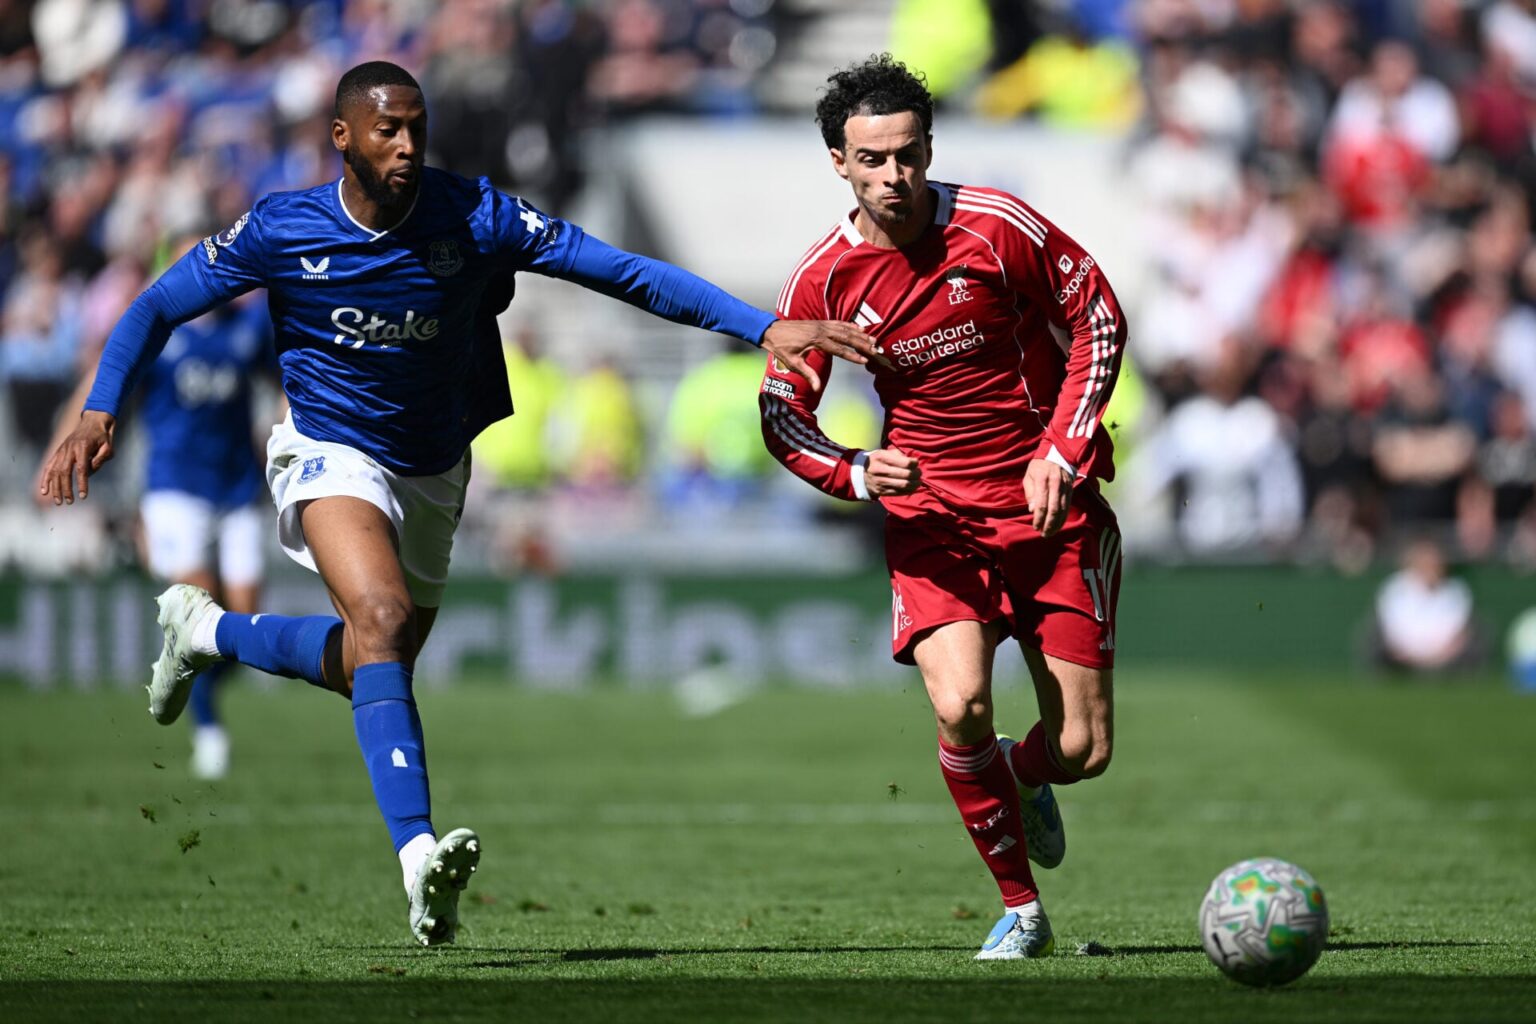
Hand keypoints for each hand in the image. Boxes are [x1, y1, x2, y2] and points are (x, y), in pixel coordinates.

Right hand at [39, 411, 115, 505]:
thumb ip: (101, 458)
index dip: (81, 483)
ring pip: (54, 471)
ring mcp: (62, 450)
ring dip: (55, 487)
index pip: (81, 469)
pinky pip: (49, 466)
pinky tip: (44, 491)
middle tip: (69, 502)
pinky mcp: (58, 452)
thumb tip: (89, 472)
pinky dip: (45, 479)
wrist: (92, 422)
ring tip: (58, 502)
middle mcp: (69, 449)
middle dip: (65, 489)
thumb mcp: (108, 447)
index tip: (83, 496)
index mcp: (83, 447)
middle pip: (64, 472)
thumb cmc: (103, 437)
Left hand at [762, 319, 891, 391]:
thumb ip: (807, 374)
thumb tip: (818, 388)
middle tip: (876, 350)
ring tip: (873, 340)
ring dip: (860, 335)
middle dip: (862, 344)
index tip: (865, 361)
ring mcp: (822, 324)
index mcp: (816, 340)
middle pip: (847, 337)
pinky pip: (839, 323)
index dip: (853, 356)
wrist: (771, 330)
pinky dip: (851, 326)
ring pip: (845, 329)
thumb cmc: (781, 348)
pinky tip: (860, 329)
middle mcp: (822, 330)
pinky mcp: (820, 322)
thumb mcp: (793, 363)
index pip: (839, 349)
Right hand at [864, 447, 920, 496]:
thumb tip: (913, 462)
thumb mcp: (884, 453)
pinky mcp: (882, 492)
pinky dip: (909, 490)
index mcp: (881, 457)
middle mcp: (880, 470)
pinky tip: (912, 487)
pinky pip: (899, 493)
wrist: (862, 475)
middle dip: (916, 474)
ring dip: (915, 484)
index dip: (914, 463)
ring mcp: (880, 482)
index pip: (904, 462)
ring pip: (904, 485)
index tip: (916, 463)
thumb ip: (898, 455)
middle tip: (919, 473)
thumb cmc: (878, 461)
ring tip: (918, 481)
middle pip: (906, 474)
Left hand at [1023, 458, 1073, 536]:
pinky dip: (1064, 517)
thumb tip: (1032, 510)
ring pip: (1062, 509)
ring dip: (1057, 524)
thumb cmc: (1039, 466)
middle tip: (1044, 534)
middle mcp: (1055, 484)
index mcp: (1042, 479)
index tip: (1035, 527)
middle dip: (1048, 524)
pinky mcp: (1071, 489)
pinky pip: (1068, 506)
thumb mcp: (1029, 475)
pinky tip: (1059, 525)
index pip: (1041, 503)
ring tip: (1050, 533)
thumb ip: (1030, 493)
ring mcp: (1065, 487)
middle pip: (1054, 509)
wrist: (1058, 453)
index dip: (1038, 518)